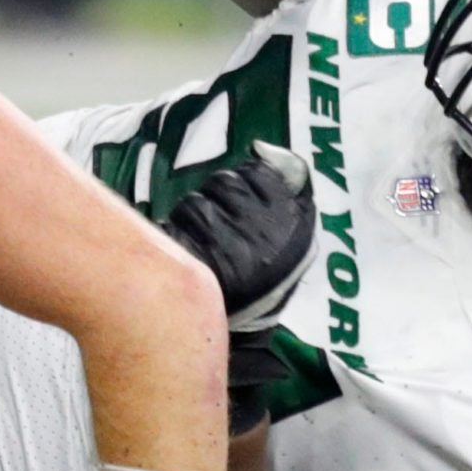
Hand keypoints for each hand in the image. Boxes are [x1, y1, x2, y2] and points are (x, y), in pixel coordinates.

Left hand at [159, 145, 316, 332]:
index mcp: (286, 221)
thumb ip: (291, 183)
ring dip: (194, 217)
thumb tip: (260, 146)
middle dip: (218, 198)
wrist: (249, 323)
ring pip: (195, 204)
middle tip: (222, 221)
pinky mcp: (192, 263)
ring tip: (206, 239)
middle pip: (223, 184)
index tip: (244, 202)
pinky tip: (188, 251)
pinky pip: (175, 229)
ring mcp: (224, 247)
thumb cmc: (272, 270)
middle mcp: (258, 232)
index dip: (245, 184)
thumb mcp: (296, 228)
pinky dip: (176, 235)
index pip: (256, 173)